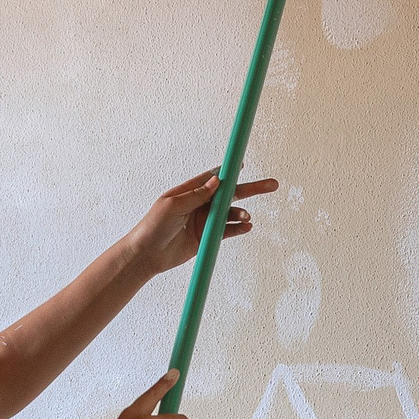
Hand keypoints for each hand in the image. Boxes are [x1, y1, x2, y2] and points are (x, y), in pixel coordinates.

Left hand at [128, 170, 280, 275]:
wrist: (147, 255)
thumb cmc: (152, 226)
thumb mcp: (172, 205)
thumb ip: (196, 194)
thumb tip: (216, 180)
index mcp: (189, 192)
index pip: (214, 178)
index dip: (230, 171)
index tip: (244, 164)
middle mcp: (200, 204)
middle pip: (230, 194)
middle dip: (250, 189)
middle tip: (271, 185)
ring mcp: (205, 221)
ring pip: (230, 213)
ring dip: (241, 214)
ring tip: (246, 217)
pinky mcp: (207, 237)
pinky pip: (227, 231)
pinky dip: (238, 228)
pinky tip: (246, 226)